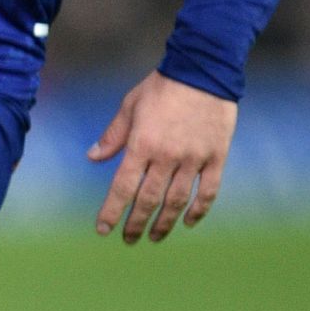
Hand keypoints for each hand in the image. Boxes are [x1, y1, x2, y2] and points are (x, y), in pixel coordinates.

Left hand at [88, 70, 238, 243]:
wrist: (203, 71)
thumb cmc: (161, 87)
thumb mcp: (129, 106)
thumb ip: (112, 136)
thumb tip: (92, 158)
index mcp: (142, 144)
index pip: (123, 187)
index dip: (112, 211)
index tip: (103, 229)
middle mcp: (167, 156)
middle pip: (149, 199)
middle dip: (136, 223)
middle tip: (129, 239)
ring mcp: (194, 158)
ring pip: (178, 200)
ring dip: (165, 222)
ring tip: (155, 237)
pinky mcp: (217, 157)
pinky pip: (208, 191)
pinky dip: (199, 210)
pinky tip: (188, 222)